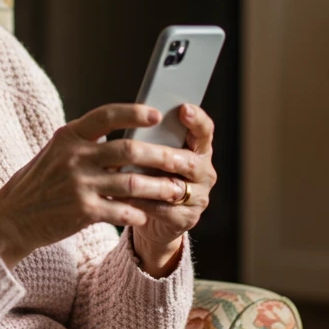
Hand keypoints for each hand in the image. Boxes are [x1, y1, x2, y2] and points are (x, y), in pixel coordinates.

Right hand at [0, 104, 197, 268]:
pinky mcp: (82, 211)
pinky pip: (121, 210)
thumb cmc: (38, 184)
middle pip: (129, 150)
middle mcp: (74, 157)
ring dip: (159, 187)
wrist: (11, 219)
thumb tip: (123, 137)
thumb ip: (85, 143)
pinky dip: (137, 213)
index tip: (156, 114)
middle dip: (161, 155)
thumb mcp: (55, 153)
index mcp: (68, 137)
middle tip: (181, 159)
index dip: (133, 113)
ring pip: (132, 183)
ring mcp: (78, 184)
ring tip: (176, 190)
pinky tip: (145, 215)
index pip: (106, 115)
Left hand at [128, 104, 216, 275]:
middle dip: (162, 155)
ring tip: (124, 174)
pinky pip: (164, 210)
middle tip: (139, 149)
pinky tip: (123, 197)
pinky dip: (142, 203)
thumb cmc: (150, 176)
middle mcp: (204, 172)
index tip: (183, 109)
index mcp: (199, 150)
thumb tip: (132, 119)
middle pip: (188, 161)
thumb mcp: (153, 154)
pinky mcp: (187, 218)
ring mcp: (199, 197)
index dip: (196, 120)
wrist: (153, 217)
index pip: (204, 130)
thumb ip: (151, 140)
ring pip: (175, 187)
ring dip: (148, 181)